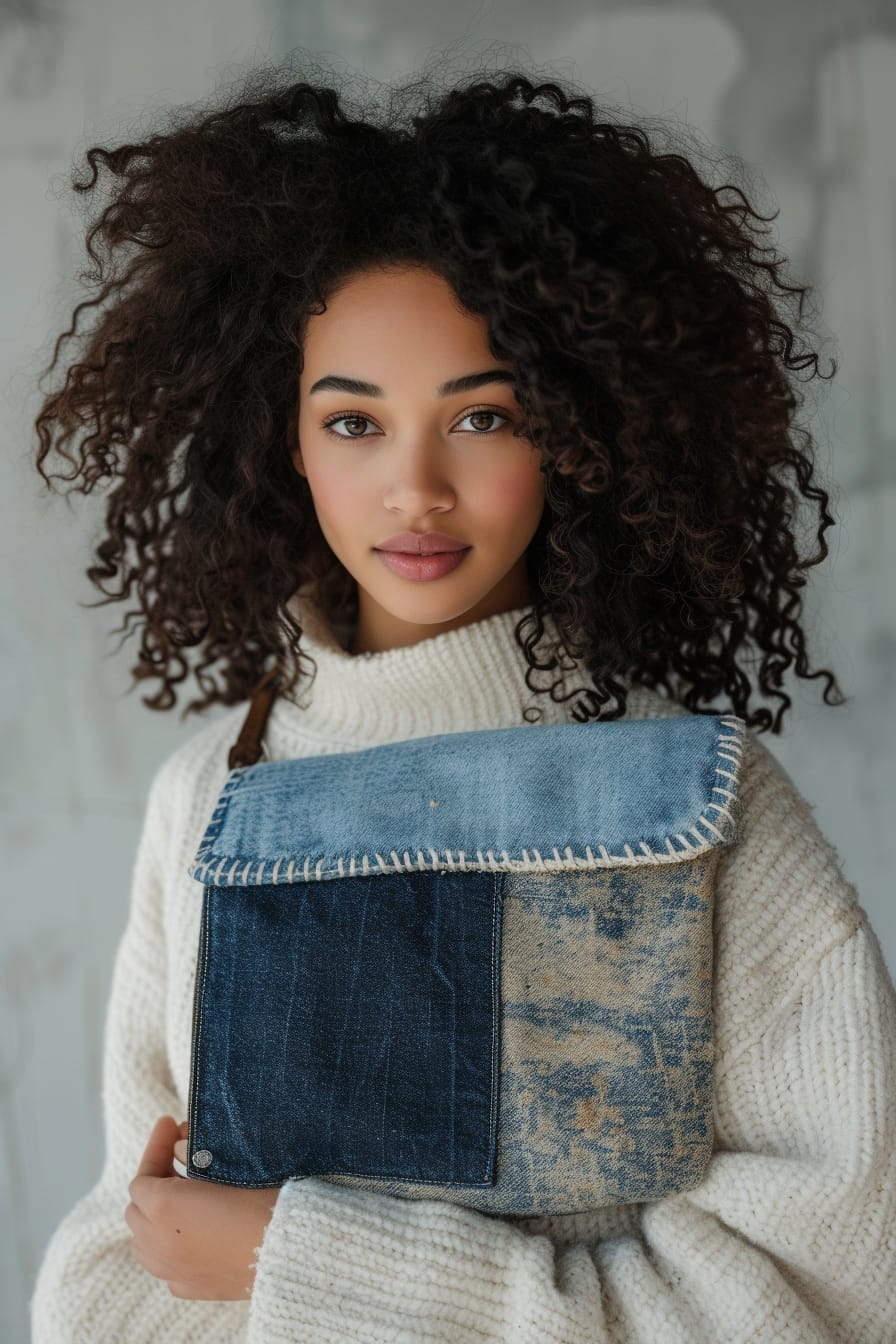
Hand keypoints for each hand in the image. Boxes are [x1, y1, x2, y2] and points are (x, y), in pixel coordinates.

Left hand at [125, 1115, 279, 1299]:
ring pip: (144, 1241)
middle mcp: (157, 1243)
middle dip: (156, 1182)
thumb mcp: (228, 1166)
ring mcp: (171, 1270)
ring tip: (183, 1200)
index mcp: (163, 1208)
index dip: (156, 1149)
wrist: (289, 1251)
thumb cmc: (261, 1203)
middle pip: (138, 1209)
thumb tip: (178, 1148)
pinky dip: (171, 1247)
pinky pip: (166, 1265)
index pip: (142, 1176)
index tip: (170, 1126)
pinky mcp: (190, 1288)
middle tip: (182, 1161)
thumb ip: (193, 1154)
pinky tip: (194, 1235)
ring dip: (156, 1218)